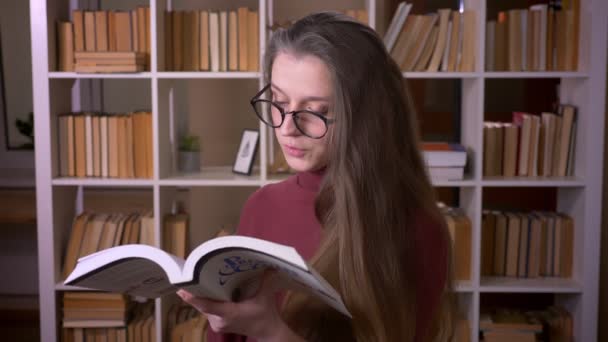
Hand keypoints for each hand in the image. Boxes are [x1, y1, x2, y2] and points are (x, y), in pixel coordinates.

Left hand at [176, 270, 304, 341]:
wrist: (268, 332)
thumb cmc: (266, 315)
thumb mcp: (265, 297)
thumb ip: (266, 281)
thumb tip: (270, 265)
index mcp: (229, 314)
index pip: (207, 306)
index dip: (193, 298)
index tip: (181, 289)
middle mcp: (220, 321)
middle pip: (203, 304)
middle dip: (197, 291)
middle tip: (190, 274)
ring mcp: (218, 325)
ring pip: (205, 307)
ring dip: (203, 296)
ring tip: (198, 279)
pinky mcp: (218, 325)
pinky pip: (208, 310)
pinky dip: (208, 301)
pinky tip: (208, 290)